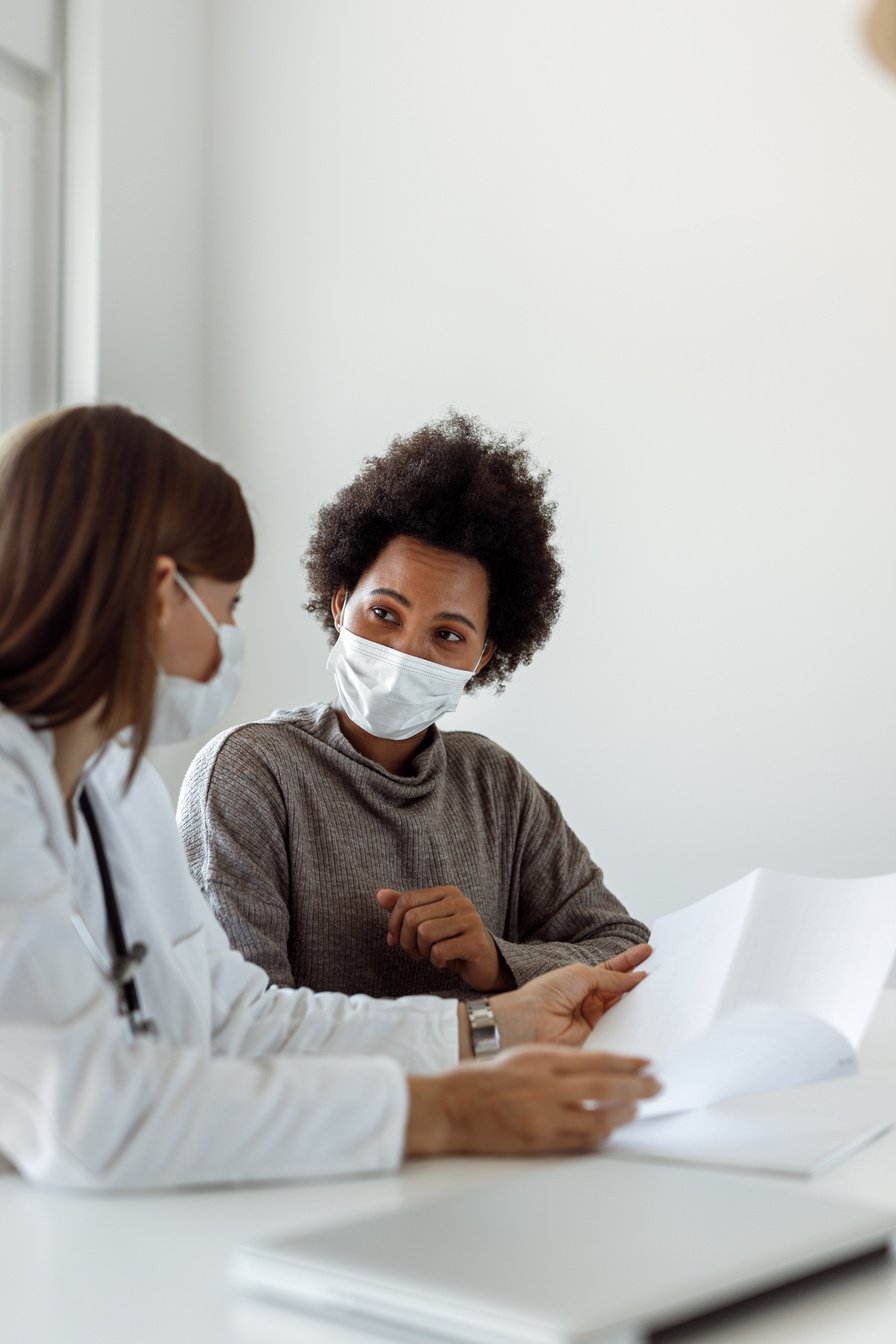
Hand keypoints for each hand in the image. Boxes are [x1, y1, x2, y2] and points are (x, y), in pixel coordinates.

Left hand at [376, 885, 512, 991]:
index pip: (406, 900)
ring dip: (421, 951)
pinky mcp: (476, 942)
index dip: (393, 924)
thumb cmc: (452, 941)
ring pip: (424, 934)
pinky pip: (439, 952)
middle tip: (414, 952)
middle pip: (412, 918)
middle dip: (406, 941)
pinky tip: (444, 962)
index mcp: (447, 892)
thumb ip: (404, 907)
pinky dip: (435, 962)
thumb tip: (379, 894)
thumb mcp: (426, 922)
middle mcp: (461, 902)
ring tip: (430, 954)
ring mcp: (471, 921)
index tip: (396, 939)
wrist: (484, 964)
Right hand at [406, 1046, 659, 1156]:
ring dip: (624, 1114)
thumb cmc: (485, 1079)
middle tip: (656, 1087)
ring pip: (599, 1119)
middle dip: (637, 1088)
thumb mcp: (524, 1056)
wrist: (452, 1107)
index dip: (627, 1063)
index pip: (597, 1059)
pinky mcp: (538, 1141)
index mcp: (542, 1060)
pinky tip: (610, 1130)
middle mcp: (546, 1087)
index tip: (648, 1064)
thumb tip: (598, 1069)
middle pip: (606, 1088)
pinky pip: (580, 1141)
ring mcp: (543, 1117)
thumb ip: (560, 1062)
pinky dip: (600, 1135)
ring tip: (637, 1109)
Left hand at [490, 945, 652, 1049]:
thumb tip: (635, 978)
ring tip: (663, 989)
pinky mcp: (598, 1039)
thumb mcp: (580, 975)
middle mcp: (590, 1001)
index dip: (631, 961)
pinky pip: (620, 1030)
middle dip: (641, 981)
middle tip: (664, 971)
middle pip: (622, 990)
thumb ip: (610, 978)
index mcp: (582, 981)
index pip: (613, 970)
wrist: (527, 1023)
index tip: (649, 952)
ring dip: (641, 1001)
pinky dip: (634, 1024)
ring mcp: (595, 1021)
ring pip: (624, 1010)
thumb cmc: (544, 994)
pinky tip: (649, 1017)